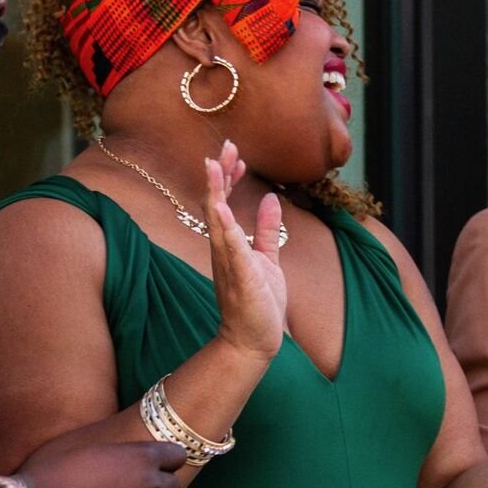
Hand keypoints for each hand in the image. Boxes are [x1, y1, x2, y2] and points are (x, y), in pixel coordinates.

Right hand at [204, 140, 287, 362]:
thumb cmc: (259, 303)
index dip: (228, 176)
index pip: (224, 202)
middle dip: (220, 174)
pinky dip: (227, 228)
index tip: (235, 152)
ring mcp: (228, 263)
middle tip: (225, 146)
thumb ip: (267, 230)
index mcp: (229, 244)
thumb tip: (272, 199)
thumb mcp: (267, 259)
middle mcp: (222, 250)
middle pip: (214, 204)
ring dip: (216, 192)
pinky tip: (224, 210)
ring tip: (215, 166)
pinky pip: (231, 249)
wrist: (253, 341)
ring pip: (216, 220)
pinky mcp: (240, 277)